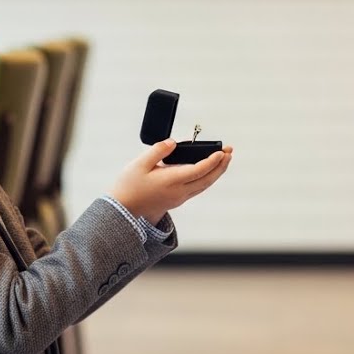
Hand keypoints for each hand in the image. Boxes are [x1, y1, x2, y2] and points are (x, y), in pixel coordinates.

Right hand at [108, 139, 233, 225]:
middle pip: (207, 179)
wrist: (124, 210)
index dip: (212, 160)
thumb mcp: (139, 164)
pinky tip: (208, 171)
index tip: (222, 151)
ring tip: (224, 159)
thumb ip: (157, 151)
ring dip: (216, 172)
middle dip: (221, 165)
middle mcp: (179, 191)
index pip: (199, 170)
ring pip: (204, 185)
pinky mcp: (177, 199)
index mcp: (171, 181)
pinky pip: (198, 188)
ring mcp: (179, 197)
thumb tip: (172, 143)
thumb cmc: (129, 186)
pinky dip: (207, 178)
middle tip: (230, 151)